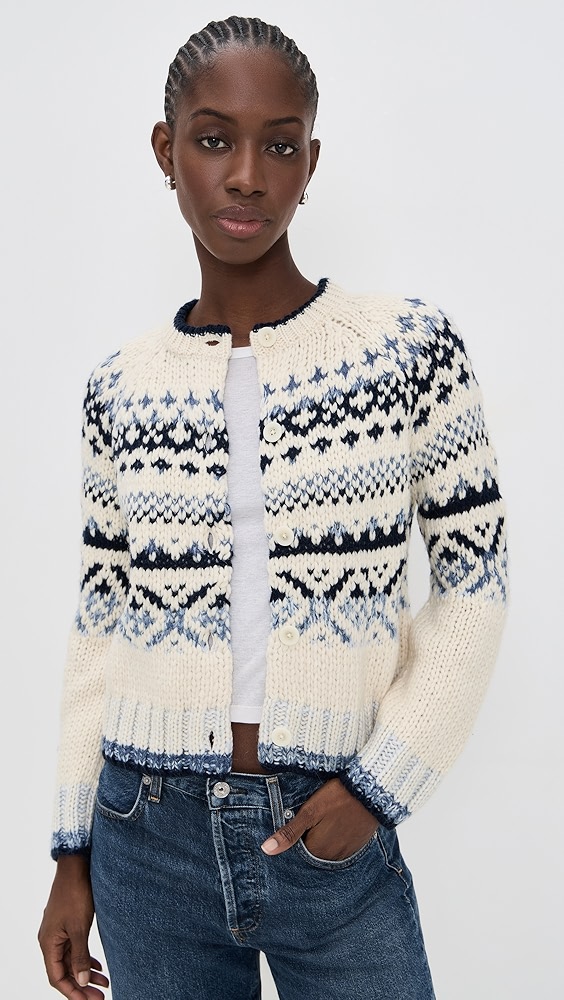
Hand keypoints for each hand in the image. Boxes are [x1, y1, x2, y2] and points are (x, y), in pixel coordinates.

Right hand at [38, 855, 108, 998]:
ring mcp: (59, 932)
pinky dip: (86, 958)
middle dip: (81, 986)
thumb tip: (81, 981)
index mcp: (48, 943)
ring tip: (104, 983)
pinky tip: (98, 966)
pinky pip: (75, 948)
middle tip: (100, 996)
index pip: (57, 977)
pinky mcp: (68, 925)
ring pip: (71, 960)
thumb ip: (80, 956)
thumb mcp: (79, 928)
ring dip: (86, 973)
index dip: (72, 992)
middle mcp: (50, 940)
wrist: (76, 867)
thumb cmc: (75, 894)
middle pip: (64, 971)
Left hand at [260, 777, 378, 861]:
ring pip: (328, 848)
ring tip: (327, 817)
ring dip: (324, 837)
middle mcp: (333, 857)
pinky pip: (343, 846)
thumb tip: (267, 850)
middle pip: (314, 851)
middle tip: (314, 817)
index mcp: (318, 850)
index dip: (297, 835)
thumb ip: (289, 833)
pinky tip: (338, 820)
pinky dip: (338, 836)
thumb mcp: (310, 812)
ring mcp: (348, 851)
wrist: (370, 789)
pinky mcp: (359, 843)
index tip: (300, 821)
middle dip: (310, 837)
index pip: (299, 851)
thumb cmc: (337, 797)